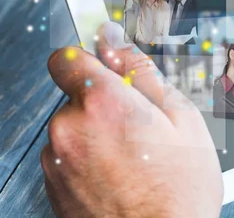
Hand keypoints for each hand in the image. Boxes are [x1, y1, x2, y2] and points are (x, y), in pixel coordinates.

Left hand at [41, 22, 222, 217]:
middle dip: (102, 103)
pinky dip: (87, 160)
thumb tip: (117, 43)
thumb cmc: (178, 191)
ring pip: (74, 128)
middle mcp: (70, 127)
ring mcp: (57, 159)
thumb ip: (142, 72)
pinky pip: (67, 156)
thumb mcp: (181, 117)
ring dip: (95, 134)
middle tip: (138, 126)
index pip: (68, 57)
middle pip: (76, 96)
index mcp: (103, 102)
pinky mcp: (52, 185)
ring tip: (132, 158)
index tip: (99, 59)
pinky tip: (118, 176)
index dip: (86, 56)